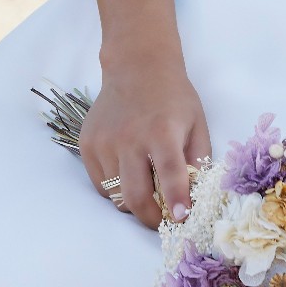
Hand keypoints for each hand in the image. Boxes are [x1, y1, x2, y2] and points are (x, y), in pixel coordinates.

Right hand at [80, 58, 209, 230]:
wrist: (136, 66)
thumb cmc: (172, 97)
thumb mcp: (197, 124)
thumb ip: (198, 161)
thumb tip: (196, 198)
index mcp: (162, 131)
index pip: (169, 174)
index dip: (176, 200)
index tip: (181, 219)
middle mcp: (129, 137)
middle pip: (135, 196)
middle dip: (151, 218)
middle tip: (161, 220)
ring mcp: (104, 141)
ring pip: (115, 195)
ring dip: (132, 202)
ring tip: (144, 189)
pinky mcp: (87, 144)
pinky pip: (100, 184)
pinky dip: (114, 188)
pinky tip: (126, 171)